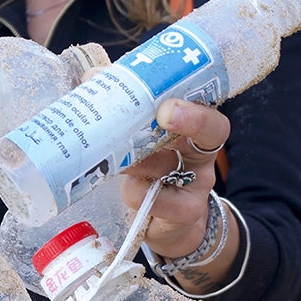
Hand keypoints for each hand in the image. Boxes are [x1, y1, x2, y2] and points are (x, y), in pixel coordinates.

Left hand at [120, 99, 230, 260]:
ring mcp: (196, 184)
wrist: (164, 223)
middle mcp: (201, 153)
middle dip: (187, 120)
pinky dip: (138, 192)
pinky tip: (127, 189)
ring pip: (171, 165)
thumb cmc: (151, 171)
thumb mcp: (142, 141)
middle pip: (207, 132)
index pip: (207, 106)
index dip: (195, 104)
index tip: (168, 102)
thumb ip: (124, 110)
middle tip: (162, 114)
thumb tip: (92, 77)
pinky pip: (160, 200)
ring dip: (142, 158)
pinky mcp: (184, 212)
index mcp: (193, 127)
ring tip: (118, 155)